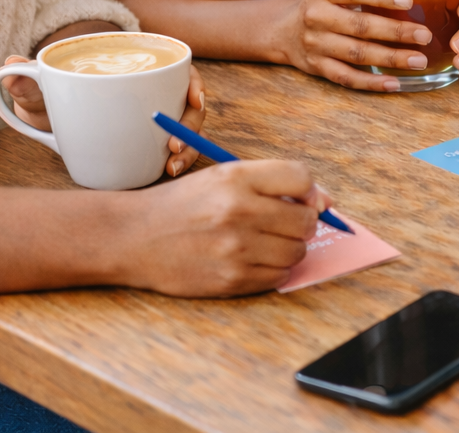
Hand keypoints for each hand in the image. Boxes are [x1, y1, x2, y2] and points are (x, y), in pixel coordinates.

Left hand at [5, 58, 205, 176]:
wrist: (52, 117)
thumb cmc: (54, 96)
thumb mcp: (42, 89)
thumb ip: (27, 81)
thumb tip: (8, 69)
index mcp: (138, 69)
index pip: (180, 71)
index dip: (194, 84)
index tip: (195, 100)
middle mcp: (155, 93)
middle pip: (189, 106)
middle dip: (189, 127)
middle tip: (173, 146)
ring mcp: (156, 120)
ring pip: (186, 131)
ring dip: (188, 149)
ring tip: (172, 166)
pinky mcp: (151, 143)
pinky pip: (174, 150)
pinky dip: (178, 161)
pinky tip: (167, 172)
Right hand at [117, 159, 329, 296]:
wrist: (134, 238)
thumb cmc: (183, 205)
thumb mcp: (222, 177)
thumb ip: (272, 183)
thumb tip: (324, 201)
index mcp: (237, 178)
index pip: (301, 178)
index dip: (309, 191)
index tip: (302, 199)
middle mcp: (239, 211)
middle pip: (306, 219)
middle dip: (302, 222)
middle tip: (283, 223)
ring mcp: (236, 249)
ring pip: (298, 251)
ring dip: (289, 248)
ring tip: (264, 242)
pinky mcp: (232, 280)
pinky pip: (279, 277)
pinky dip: (274, 270)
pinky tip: (252, 260)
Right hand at [274, 0, 439, 90]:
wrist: (281, 31)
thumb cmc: (321, 8)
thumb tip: (410, 2)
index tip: (408, 3)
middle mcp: (317, 17)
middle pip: (360, 26)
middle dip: (396, 32)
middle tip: (424, 35)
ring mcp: (316, 45)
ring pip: (357, 54)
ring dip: (391, 58)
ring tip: (418, 60)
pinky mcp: (317, 68)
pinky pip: (348, 77)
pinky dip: (372, 82)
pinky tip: (395, 83)